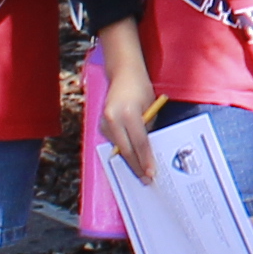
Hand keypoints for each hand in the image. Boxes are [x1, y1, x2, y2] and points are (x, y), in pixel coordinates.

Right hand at [99, 65, 160, 183]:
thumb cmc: (141, 89)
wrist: (123, 74)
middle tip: (146, 179)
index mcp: (128, 114)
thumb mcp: (150, 107)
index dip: (145, 159)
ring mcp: (104, 122)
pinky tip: (131, 160)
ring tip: (140, 173)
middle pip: (126, 150)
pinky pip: (114, 142)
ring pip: (118, 148)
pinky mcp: (101, 124)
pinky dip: (123, 151)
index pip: (139, 142)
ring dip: (129, 161)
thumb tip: (149, 151)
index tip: (151, 172)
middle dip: (137, 166)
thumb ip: (148, 128)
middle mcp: (113, 119)